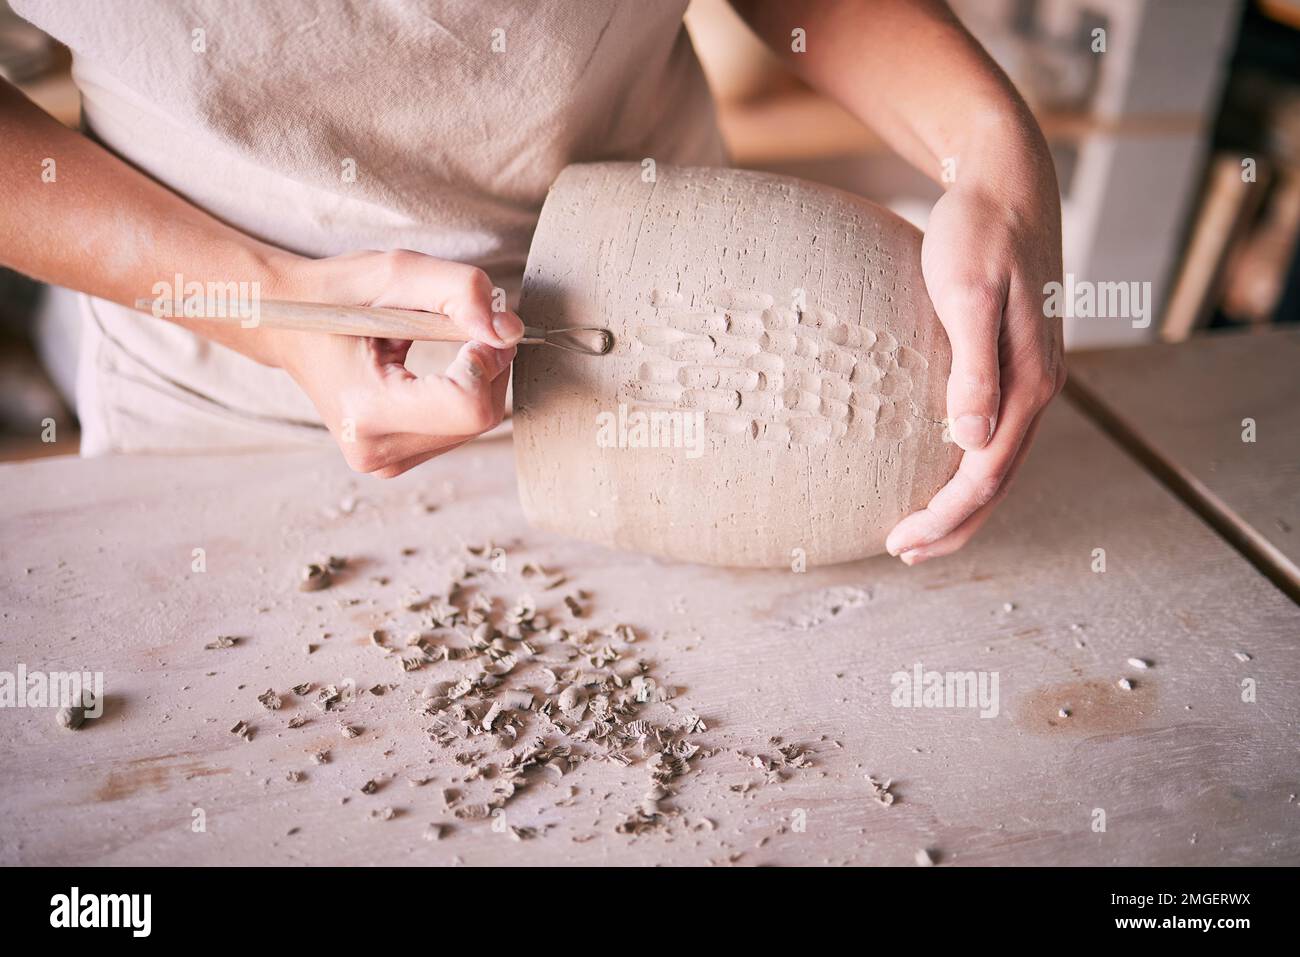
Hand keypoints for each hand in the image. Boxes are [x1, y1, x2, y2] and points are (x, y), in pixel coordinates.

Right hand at [270, 250, 521, 477]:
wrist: (286, 324)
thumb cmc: (336, 295)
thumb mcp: (396, 272)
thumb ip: (460, 292)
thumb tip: (510, 331)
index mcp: (367, 410)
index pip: (469, 406)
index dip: (485, 359)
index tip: (468, 324)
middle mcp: (375, 450)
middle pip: (480, 417)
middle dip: (485, 365)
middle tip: (458, 323)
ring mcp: (385, 463)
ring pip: (476, 425)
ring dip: (475, 377)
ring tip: (431, 344)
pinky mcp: (396, 461)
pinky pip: (460, 430)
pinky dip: (461, 394)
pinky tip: (429, 371)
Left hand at [886, 153, 1065, 563]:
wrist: (1006, 181)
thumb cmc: (978, 231)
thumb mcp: (969, 293)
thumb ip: (974, 367)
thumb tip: (972, 441)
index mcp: (1029, 382)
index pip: (986, 475)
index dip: (944, 516)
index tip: (897, 541)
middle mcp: (1039, 388)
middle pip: (999, 482)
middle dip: (953, 526)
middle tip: (901, 552)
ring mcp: (1032, 377)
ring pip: (1001, 462)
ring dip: (962, 504)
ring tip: (918, 531)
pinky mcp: (1017, 363)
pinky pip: (997, 434)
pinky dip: (969, 467)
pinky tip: (938, 468)